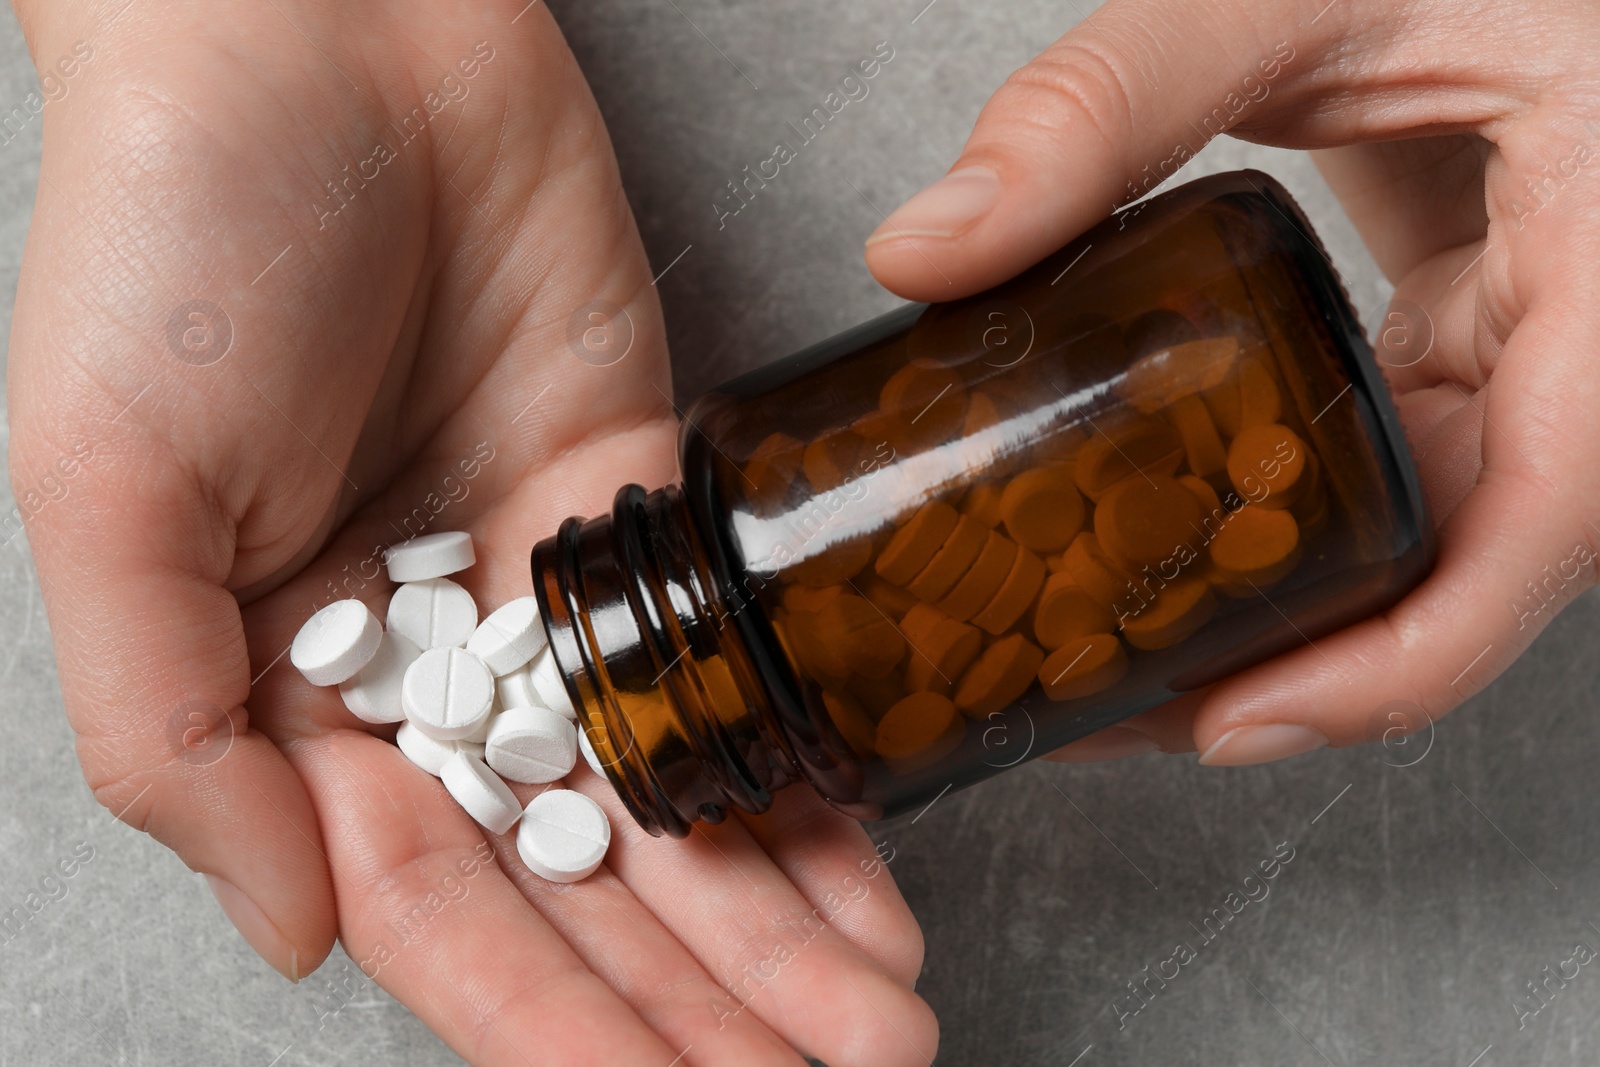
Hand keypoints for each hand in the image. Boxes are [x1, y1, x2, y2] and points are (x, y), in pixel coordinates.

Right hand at [7, 2, 933, 1062]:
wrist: (322, 34)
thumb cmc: (172, 240)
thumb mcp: (106, 496)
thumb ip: (174, 732)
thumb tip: (300, 937)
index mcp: (288, 699)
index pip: (444, 913)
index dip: (561, 1027)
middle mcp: (428, 668)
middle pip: (582, 885)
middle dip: (701, 1005)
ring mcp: (543, 587)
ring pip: (670, 795)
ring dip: (773, 922)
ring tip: (881, 1022)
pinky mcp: (638, 496)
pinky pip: (725, 661)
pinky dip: (790, 761)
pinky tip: (862, 867)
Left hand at [862, 0, 1599, 766]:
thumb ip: (1113, 102)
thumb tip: (932, 244)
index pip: (1545, 520)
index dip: (1405, 656)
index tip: (1244, 717)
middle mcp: (1597, 334)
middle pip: (1470, 562)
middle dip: (1302, 660)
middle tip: (1124, 698)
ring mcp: (1547, 341)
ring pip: (1435, 524)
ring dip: (1290, 600)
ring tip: (1123, 638)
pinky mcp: (1487, 329)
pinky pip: (1412, 457)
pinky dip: (1299, 511)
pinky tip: (1186, 527)